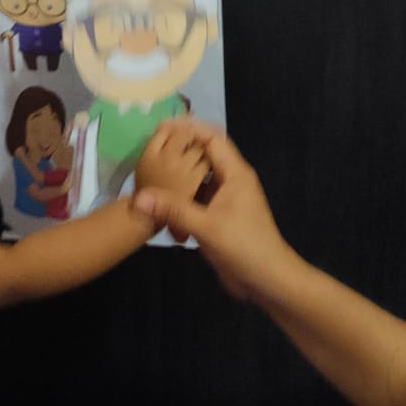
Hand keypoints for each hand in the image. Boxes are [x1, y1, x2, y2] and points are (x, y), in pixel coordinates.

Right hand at [134, 121, 293, 298]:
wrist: (267, 279)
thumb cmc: (244, 247)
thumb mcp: (207, 227)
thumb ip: (173, 209)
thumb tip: (138, 196)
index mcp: (235, 174)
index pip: (212, 138)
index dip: (189, 129)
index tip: (162, 125)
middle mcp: (232, 181)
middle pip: (204, 156)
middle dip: (180, 151)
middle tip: (150, 149)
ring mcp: (226, 200)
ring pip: (199, 179)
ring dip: (179, 177)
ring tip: (149, 172)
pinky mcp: (220, 217)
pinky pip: (198, 199)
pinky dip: (182, 198)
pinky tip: (161, 203)